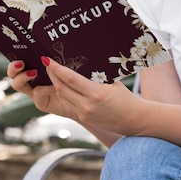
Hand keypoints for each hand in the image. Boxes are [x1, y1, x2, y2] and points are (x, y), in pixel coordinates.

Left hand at [7, 57, 139, 135]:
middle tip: (47, 63)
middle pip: (62, 88)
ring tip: (52, 72)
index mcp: (96, 93)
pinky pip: (69, 102)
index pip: (71, 79)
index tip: (48, 60)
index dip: (57, 69)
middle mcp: (87, 105)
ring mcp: (84, 113)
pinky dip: (64, 93)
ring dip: (56, 84)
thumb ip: (97, 73)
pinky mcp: (83, 118)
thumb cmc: (125, 98)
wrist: (133, 119)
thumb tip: (83, 60)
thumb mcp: (113, 82)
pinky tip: (63, 85)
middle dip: (52, 75)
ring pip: (63, 96)